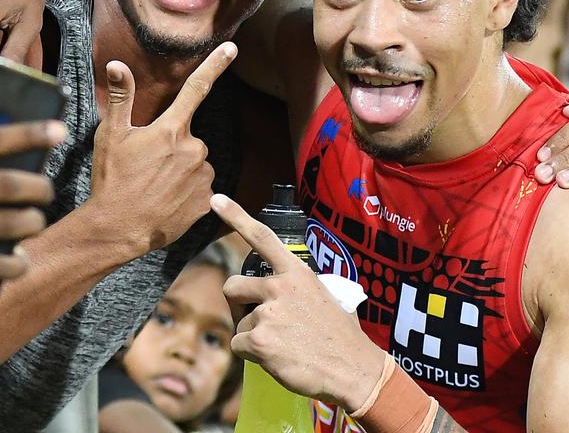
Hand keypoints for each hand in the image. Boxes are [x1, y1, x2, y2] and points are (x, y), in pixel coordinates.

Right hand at [87, 43, 234, 256]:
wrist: (118, 227)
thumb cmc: (112, 179)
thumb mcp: (110, 136)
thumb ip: (121, 99)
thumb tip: (117, 64)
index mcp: (170, 129)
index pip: (196, 88)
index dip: (215, 64)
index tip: (232, 47)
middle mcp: (193, 149)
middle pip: (190, 139)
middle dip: (174, 148)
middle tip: (148, 167)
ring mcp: (203, 176)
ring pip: (197, 165)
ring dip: (182, 172)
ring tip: (156, 187)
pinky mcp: (207, 201)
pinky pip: (203, 190)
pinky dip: (188, 193)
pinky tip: (168, 202)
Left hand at [211, 194, 385, 410]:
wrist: (352, 369)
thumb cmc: (341, 336)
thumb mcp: (326, 296)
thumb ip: (297, 287)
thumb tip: (281, 293)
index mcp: (297, 272)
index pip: (262, 237)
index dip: (236, 215)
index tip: (215, 199)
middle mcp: (279, 287)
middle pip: (233, 286)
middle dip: (239, 302)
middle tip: (260, 319)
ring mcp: (267, 313)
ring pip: (240, 323)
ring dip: (254, 335)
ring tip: (284, 345)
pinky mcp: (259, 340)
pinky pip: (239, 346)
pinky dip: (253, 356)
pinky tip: (278, 358)